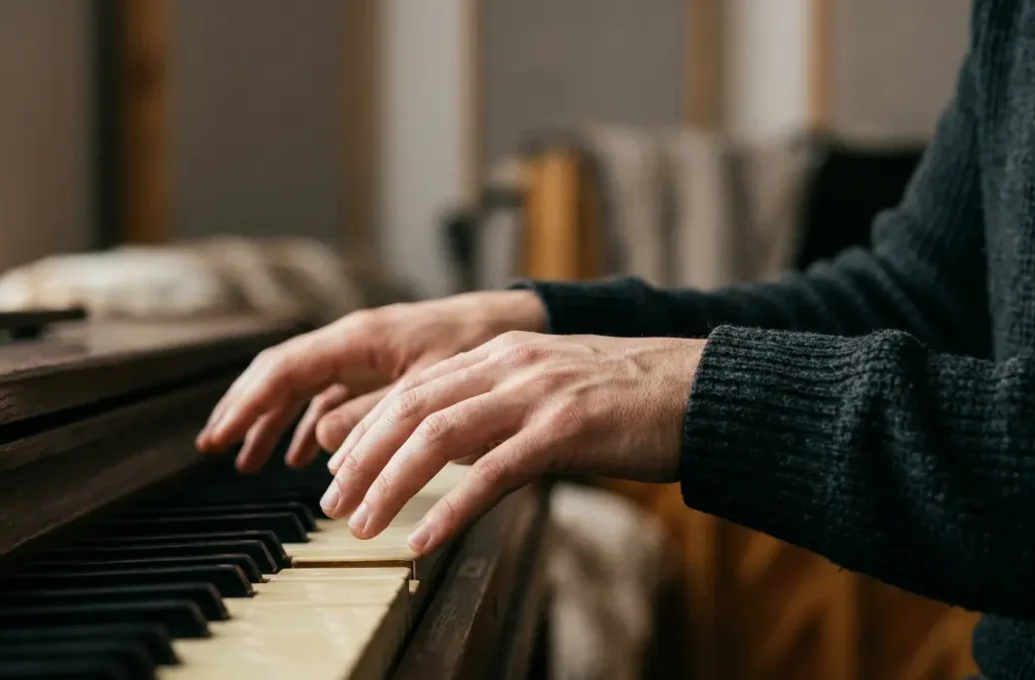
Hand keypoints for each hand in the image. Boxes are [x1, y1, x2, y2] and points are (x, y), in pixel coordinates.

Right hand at [195, 290, 546, 471]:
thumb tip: (318, 439)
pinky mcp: (378, 367)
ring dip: (273, 422)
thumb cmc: (476, 344)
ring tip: (250, 460)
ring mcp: (363, 354)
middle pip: (280, 375)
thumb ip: (372, 412)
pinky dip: (308, 422)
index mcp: (357, 338)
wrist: (515, 325)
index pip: (282, 370)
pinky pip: (328, 393)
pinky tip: (300, 453)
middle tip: (216, 446)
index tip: (220, 437)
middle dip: (246, 411)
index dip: (247, 405)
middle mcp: (351, 341)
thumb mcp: (425, 385)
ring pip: (301, 386)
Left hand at [319, 331, 705, 554]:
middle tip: (333, 503)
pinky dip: (450, 510)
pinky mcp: (565, 429)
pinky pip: (491, 473)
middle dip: (361, 460)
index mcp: (498, 354)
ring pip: (437, 437)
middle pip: (409, 410)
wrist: (700, 389)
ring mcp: (535, 394)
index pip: (411, 390)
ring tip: (362, 526)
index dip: (366, 431)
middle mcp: (507, 366)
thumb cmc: (626, 398)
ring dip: (390, 485)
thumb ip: (495, 407)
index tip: (339, 469)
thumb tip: (445, 448)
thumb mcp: (548, 388)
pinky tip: (423, 540)